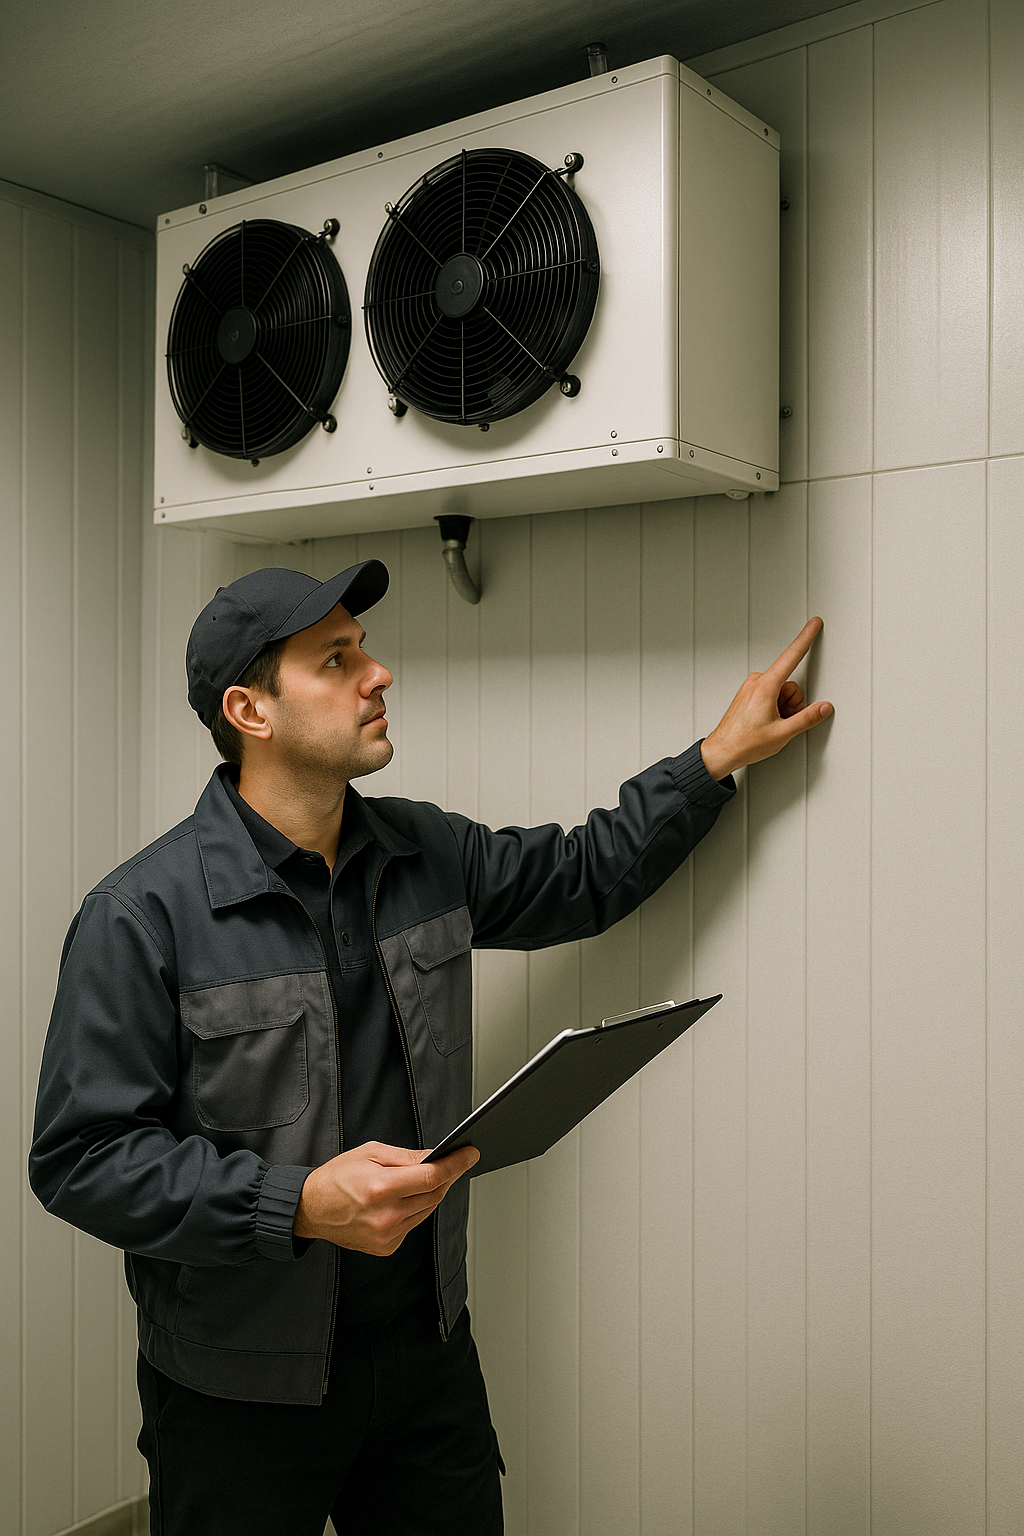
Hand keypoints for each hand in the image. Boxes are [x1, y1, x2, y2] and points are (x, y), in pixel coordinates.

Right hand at [293, 1140, 478, 1254]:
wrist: (311, 1209)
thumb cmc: (336, 1178)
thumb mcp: (370, 1153)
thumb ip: (406, 1157)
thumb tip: (435, 1156)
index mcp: (382, 1188)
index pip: (432, 1176)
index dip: (456, 1164)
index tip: (470, 1154)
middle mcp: (387, 1216)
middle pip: (434, 1194)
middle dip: (445, 1176)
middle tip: (448, 1162)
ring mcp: (387, 1235)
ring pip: (427, 1210)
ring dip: (431, 1193)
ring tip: (422, 1179)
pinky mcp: (387, 1247)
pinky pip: (414, 1224)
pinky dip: (416, 1210)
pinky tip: (404, 1200)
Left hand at [700, 617, 832, 781]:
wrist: (721, 751)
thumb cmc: (745, 743)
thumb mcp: (782, 733)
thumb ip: (807, 718)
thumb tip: (824, 707)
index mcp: (766, 686)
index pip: (792, 656)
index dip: (806, 638)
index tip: (814, 624)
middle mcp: (757, 681)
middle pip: (791, 685)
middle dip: (793, 704)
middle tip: (781, 722)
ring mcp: (752, 687)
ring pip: (782, 691)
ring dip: (784, 708)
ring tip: (771, 724)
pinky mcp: (749, 693)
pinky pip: (771, 695)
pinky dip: (775, 708)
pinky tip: (765, 722)